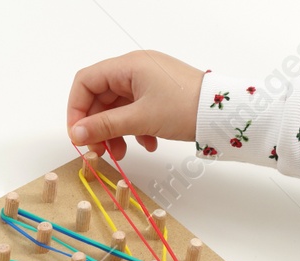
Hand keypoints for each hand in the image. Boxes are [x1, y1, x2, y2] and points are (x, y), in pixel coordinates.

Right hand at [68, 50, 205, 160]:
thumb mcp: (139, 119)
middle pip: (99, 98)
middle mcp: (135, 70)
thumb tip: (77, 134)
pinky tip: (147, 144)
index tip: (78, 135)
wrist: (223, 113)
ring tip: (120, 154)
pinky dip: (133, 130)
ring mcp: (146, 82)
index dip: (76, 109)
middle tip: (98, 151)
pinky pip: (133, 112)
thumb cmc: (185, 107)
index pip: (86, 82)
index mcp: (128, 66)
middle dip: (96, 127)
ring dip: (113, 133)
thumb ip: (104, 126)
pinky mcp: (157, 95)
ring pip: (116, 108)